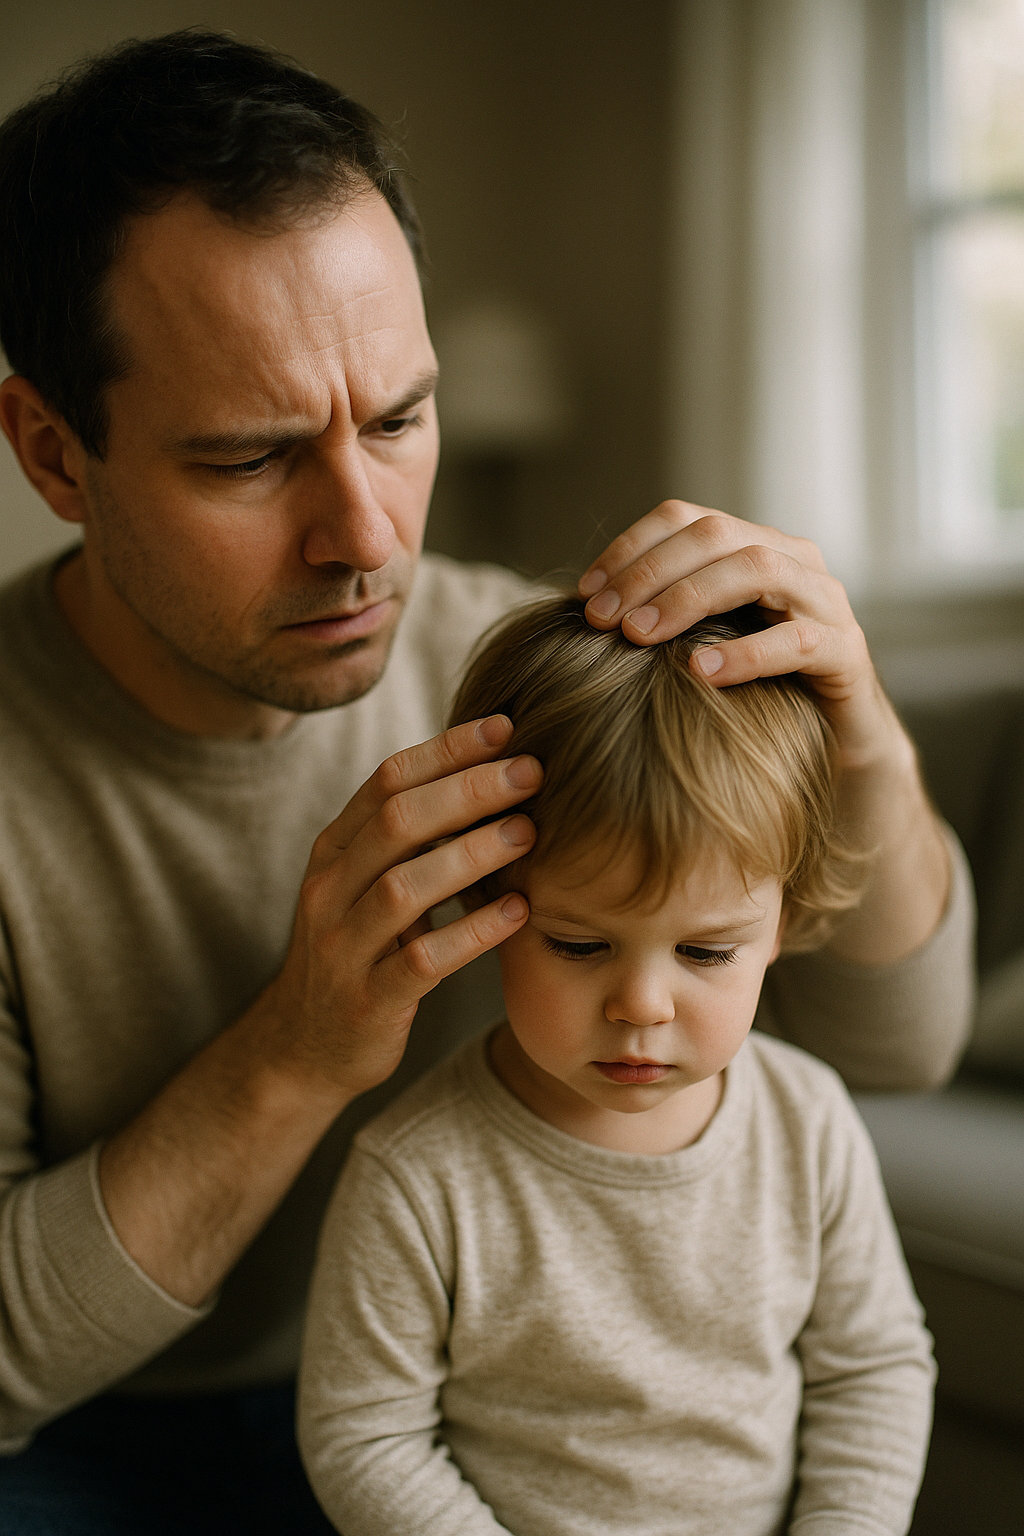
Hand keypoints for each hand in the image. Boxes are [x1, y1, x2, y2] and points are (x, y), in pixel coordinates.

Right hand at [261, 714, 540, 1097]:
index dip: (447, 749)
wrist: (303, 1047)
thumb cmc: (359, 951)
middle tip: (532, 771)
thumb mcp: (368, 886)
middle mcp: (329, 890)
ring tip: (529, 832)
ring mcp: (342, 947)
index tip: (505, 726)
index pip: (387, 780)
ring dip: (471, 854)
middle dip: (468, 790)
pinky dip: (473, 932)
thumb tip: (487, 771)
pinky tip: (519, 912)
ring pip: (404, 887)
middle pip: (396, 822)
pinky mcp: (367, 1002)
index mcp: (334, 851)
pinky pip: (421, 960)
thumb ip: (410, 838)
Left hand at [579, 501, 884, 768]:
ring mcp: (824, 601)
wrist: (832, 742)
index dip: (629, 548)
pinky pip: (796, 640)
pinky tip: (700, 672)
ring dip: (689, 598)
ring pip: (758, 569)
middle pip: (715, 536)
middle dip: (649, 573)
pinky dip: (745, 653)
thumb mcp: (702, 639)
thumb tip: (585, 610)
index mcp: (752, 544)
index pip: (684, 517)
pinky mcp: (845, 651)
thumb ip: (661, 614)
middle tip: (601, 619)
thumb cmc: (753, 688)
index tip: (585, 593)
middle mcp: (792, 559)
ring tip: (639, 636)